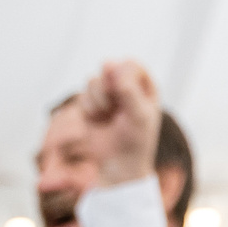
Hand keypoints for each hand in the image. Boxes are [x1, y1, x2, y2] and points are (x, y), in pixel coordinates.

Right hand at [77, 59, 163, 188]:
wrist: (119, 163)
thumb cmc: (137, 140)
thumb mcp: (139, 115)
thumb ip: (128, 89)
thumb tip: (110, 63)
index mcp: (145, 85)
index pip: (131, 64)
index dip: (122, 75)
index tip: (121, 92)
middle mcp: (126, 86)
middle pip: (109, 69)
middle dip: (107, 88)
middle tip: (113, 107)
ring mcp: (107, 95)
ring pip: (93, 81)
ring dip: (98, 100)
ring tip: (107, 116)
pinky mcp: (91, 104)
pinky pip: (82, 96)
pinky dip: (89, 109)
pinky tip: (98, 121)